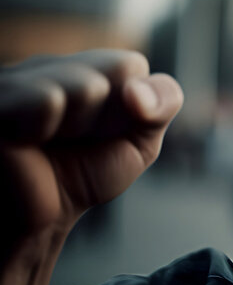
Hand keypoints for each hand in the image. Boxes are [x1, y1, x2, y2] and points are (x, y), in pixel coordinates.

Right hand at [0, 50, 181, 284]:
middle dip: (107, 117)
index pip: (130, 65)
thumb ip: (162, 103)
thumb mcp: (140, 141)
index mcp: (83, 69)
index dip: (131, 107)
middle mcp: (47, 64)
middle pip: (115, 68)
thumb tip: (139, 91)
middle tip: (71, 141)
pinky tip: (26, 140)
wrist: (37, 220)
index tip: (103, 133)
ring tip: (48, 141)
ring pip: (86, 84)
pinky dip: (47, 128)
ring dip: (78, 125)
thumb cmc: (83, 176)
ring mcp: (17, 76)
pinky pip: (46, 100)